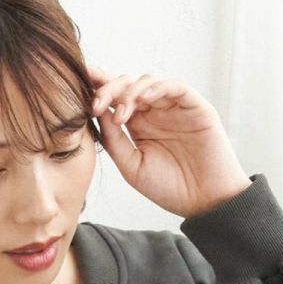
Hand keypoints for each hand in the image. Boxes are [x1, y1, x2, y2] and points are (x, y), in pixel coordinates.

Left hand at [86, 64, 251, 219]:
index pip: (115, 98)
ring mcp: (174, 107)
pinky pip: (175, 86)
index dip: (98, 87)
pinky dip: (158, 87)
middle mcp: (154, 111)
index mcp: (138, 124)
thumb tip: (97, 113)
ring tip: (121, 115)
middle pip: (127, 84)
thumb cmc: (170, 189)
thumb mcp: (132, 168)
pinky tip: (144, 98)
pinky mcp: (195, 106)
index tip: (77, 84)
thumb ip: (114, 141)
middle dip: (108, 89)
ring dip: (130, 92)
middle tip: (96, 104)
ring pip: (148, 81)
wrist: (205, 202)